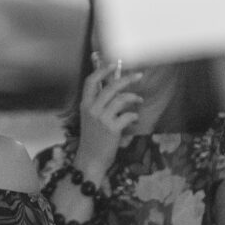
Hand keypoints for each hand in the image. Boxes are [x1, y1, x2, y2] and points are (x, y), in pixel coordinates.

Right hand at [74, 55, 141, 174]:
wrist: (90, 159)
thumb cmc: (92, 138)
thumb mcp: (90, 118)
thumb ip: (99, 104)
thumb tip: (115, 90)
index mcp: (85, 105)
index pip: (91, 81)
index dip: (102, 71)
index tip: (114, 65)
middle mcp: (92, 109)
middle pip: (110, 87)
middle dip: (126, 79)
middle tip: (138, 76)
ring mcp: (102, 119)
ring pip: (120, 99)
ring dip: (133, 97)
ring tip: (139, 99)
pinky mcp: (112, 129)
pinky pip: (128, 115)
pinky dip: (134, 115)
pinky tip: (134, 118)